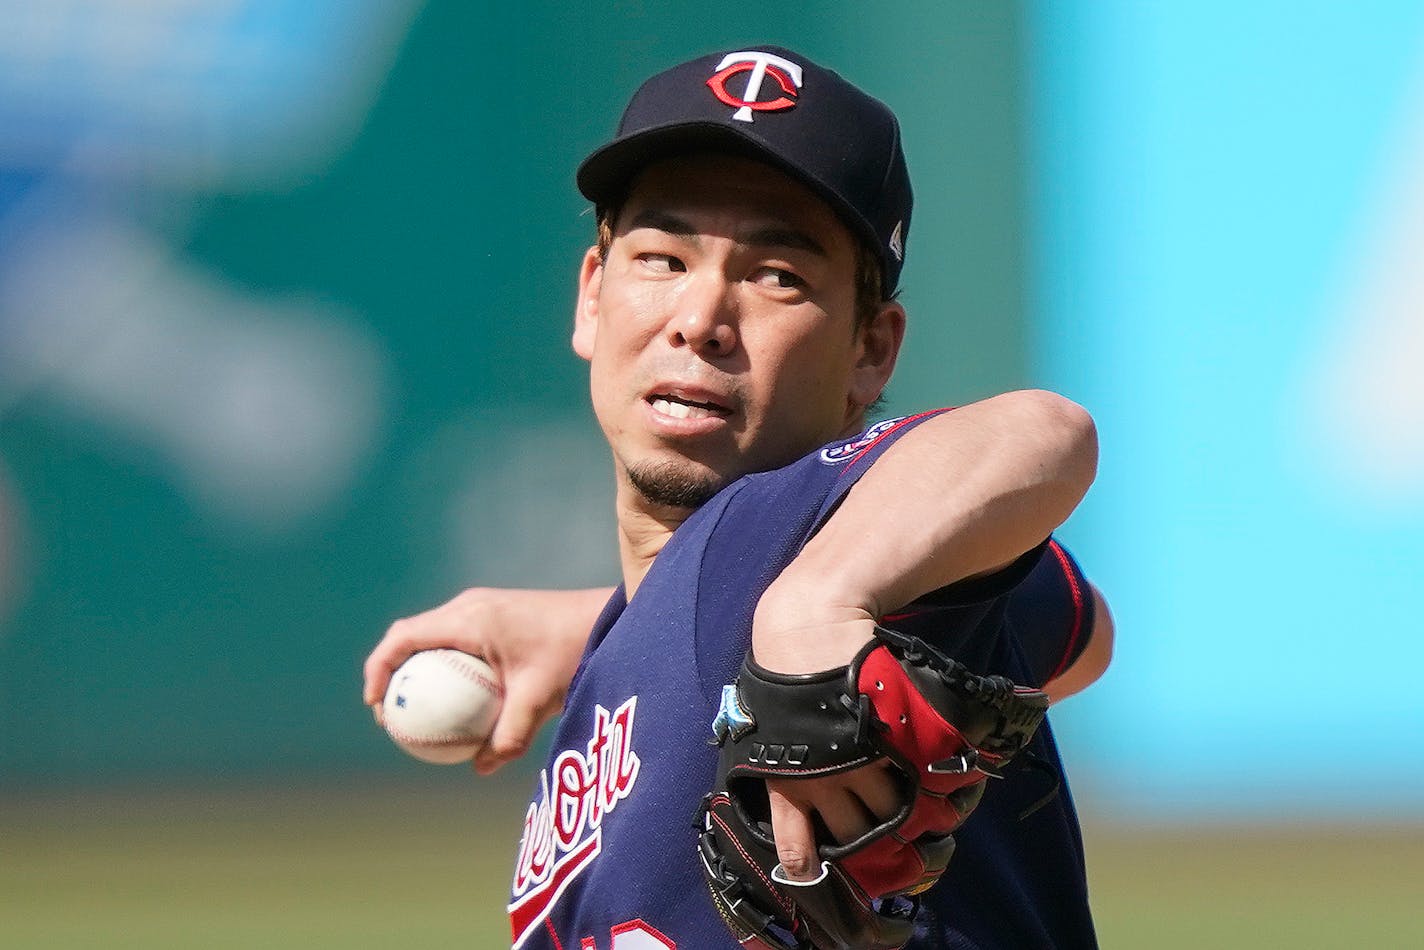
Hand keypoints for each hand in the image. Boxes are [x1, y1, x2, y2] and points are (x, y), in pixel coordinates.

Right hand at [363, 586, 610, 773]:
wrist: (606, 620)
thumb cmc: (573, 652)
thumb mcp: (540, 698)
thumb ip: (510, 735)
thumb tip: (480, 767)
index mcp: (470, 617)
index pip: (403, 637)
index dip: (378, 668)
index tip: (376, 706)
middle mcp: (470, 607)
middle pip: (409, 635)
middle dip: (390, 672)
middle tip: (390, 716)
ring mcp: (482, 609)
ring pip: (431, 637)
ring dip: (415, 669)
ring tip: (414, 715)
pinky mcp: (495, 618)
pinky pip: (454, 641)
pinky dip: (443, 668)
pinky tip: (455, 706)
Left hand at [751, 583, 903, 881]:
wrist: (810, 628)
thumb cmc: (780, 677)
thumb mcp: (766, 729)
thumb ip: (776, 765)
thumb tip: (781, 794)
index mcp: (784, 781)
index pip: (795, 845)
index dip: (807, 869)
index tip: (818, 877)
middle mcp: (823, 779)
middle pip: (857, 836)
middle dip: (868, 839)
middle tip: (876, 831)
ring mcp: (861, 760)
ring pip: (892, 811)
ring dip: (899, 808)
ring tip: (901, 798)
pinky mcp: (891, 738)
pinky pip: (917, 777)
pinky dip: (924, 781)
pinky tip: (924, 776)